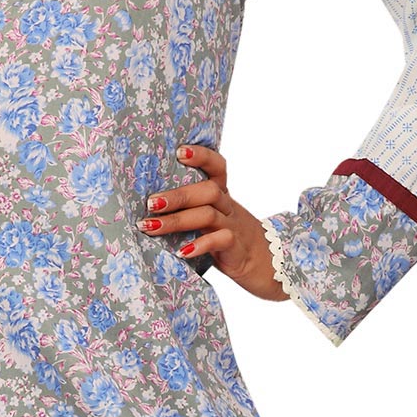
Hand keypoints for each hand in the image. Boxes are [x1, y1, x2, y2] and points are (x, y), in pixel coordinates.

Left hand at [140, 145, 286, 302]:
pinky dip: (199, 245)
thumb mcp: (212, 221)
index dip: (202, 156)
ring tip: (150, 226)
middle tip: (150, 202)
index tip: (180, 151)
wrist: (267, 265)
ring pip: (208, 215)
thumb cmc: (229, 241)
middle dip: (177, 196)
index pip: (217, 168)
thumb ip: (190, 211)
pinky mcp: (236, 248)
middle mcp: (228, 207)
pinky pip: (220, 240)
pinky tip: (182, 252)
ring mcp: (233, 226)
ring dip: (176, 220)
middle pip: (208, 192)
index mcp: (222, 196)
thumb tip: (150, 206)